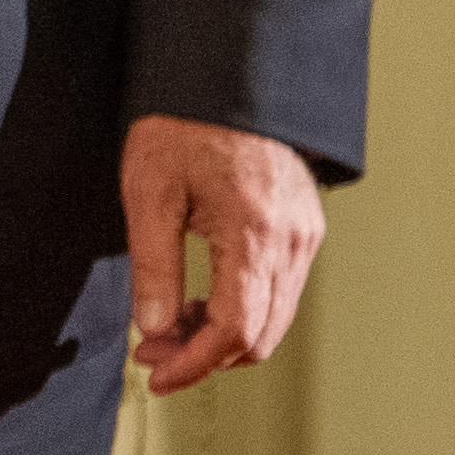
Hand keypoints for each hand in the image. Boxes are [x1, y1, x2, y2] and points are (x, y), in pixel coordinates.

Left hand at [121, 114, 324, 392]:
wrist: (227, 78)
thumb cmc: (182, 126)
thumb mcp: (150, 192)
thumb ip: (154, 265)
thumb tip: (153, 330)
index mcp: (256, 233)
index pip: (236, 329)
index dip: (195, 363)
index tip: (157, 375)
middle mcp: (292, 240)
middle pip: (261, 334)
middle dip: (205, 357)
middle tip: (152, 354)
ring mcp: (305, 235)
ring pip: (274, 318)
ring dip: (223, 338)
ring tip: (169, 330)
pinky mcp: (304, 228)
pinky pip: (281, 292)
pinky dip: (244, 311)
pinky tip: (201, 302)